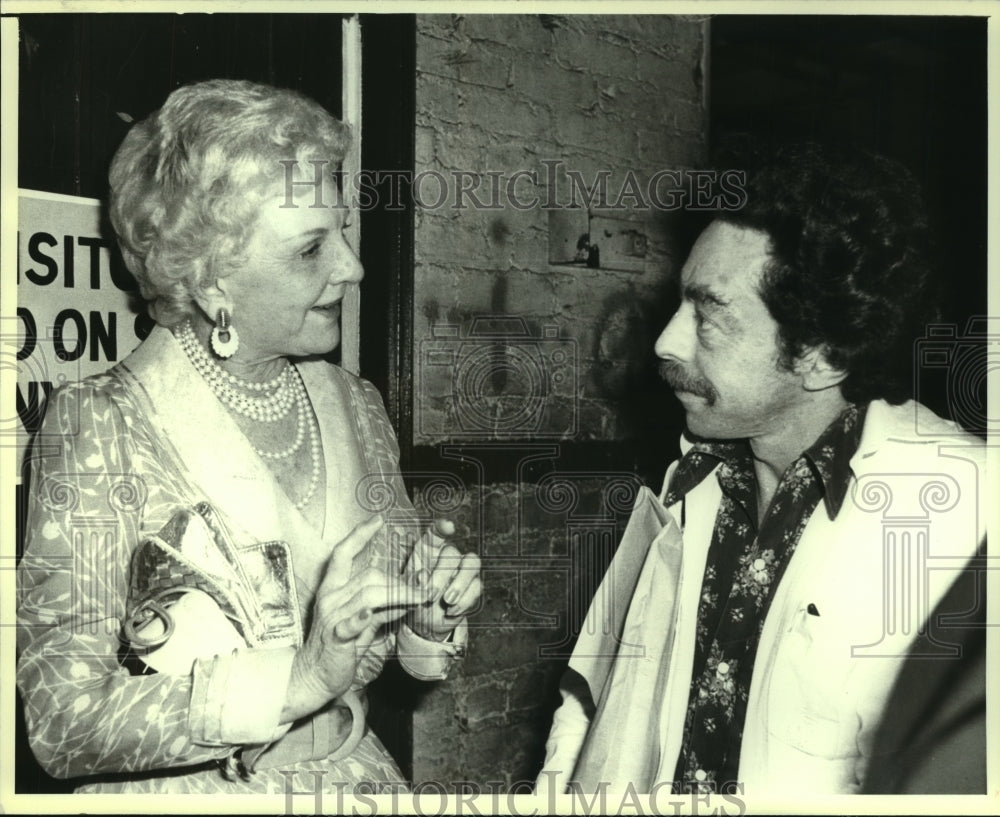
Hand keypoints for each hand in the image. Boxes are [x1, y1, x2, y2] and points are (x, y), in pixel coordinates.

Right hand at [283, 516, 428, 721]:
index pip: (344, 553)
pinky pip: (349, 624)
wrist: (314, 677)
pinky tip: (370, 614)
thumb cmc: (340, 646)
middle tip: (427, 588)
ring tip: (421, 599)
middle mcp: (330, 597)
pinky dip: (361, 618)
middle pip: (370, 576)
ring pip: (368, 595)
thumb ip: (385, 605)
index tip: (377, 519)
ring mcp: (332, 617)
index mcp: (333, 588)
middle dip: (402, 581)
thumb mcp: (364, 620)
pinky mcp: (336, 638)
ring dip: (399, 595)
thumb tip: (413, 589)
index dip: (360, 534)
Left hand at [405, 519, 481, 641]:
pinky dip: (464, 601)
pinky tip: (451, 612)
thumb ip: (411, 582)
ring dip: (459, 583)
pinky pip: (476, 586)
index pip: (436, 533)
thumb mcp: (406, 590)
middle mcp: (448, 555)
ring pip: (472, 564)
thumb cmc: (413, 597)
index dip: (443, 527)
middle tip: (430, 595)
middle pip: (452, 553)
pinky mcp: (474, 585)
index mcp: (427, 550)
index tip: (448, 526)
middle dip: (442, 575)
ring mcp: (463, 569)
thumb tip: (422, 577)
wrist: (424, 621)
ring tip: (447, 601)